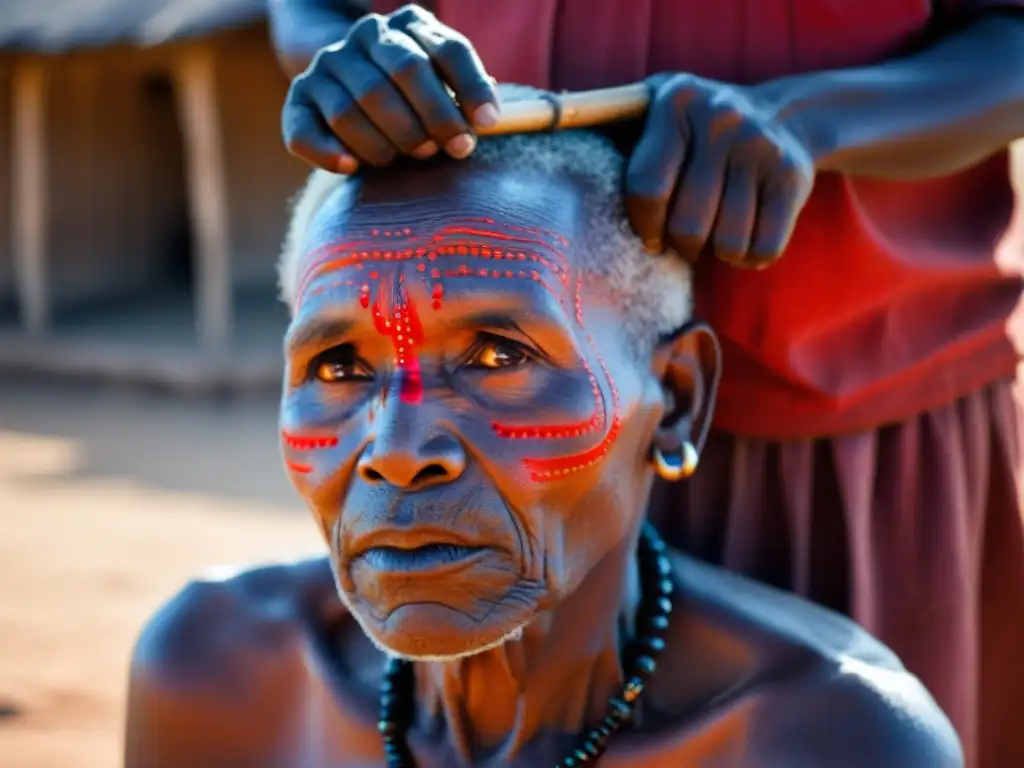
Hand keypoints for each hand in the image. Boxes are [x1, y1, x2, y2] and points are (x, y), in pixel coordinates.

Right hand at [282, 4, 497, 173]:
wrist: (346, 76)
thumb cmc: (412, 95)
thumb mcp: (442, 83)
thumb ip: (462, 95)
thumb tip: (486, 117)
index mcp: (410, 26)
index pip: (448, 49)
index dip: (471, 86)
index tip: (487, 124)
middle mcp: (367, 36)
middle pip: (405, 70)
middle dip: (436, 117)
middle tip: (455, 149)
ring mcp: (328, 64)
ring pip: (355, 106)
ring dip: (389, 141)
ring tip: (410, 157)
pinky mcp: (298, 97)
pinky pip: (306, 131)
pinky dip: (329, 153)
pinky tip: (353, 167)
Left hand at [626, 73, 814, 268]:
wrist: (784, 113)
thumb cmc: (693, 132)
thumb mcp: (653, 116)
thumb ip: (611, 137)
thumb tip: (543, 146)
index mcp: (675, 103)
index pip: (646, 188)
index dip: (644, 226)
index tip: (649, 234)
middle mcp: (721, 118)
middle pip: (687, 227)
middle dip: (681, 245)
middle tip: (684, 235)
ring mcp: (761, 145)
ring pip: (726, 244)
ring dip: (717, 252)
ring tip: (716, 229)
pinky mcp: (793, 175)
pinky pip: (762, 249)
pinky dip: (748, 258)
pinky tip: (744, 235)